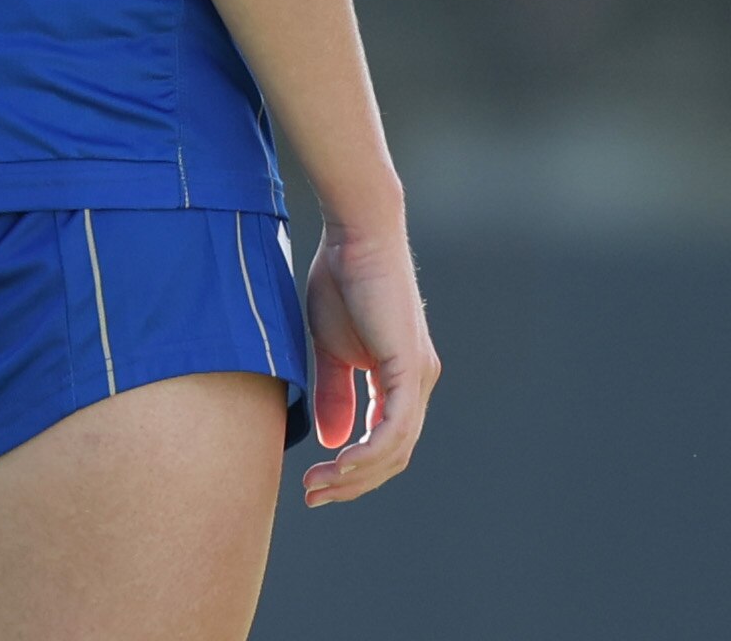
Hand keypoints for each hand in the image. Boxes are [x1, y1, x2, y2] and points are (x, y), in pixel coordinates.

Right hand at [300, 216, 434, 504]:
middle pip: (393, 456)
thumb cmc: (341, 279)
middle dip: (352, 483)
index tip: (314, 483)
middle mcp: (417, 384)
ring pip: (395, 449)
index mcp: (400, 379)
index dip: (352, 470)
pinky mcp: (410, 368)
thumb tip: (331, 440)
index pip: (384, 442)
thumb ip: (334, 392)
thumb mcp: (329, 347)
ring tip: (317, 485)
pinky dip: (368, 452)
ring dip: (355, 475)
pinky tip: (340, 462)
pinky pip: (394, 427)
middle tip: (313, 495)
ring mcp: (418, 378)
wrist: (355, 235)